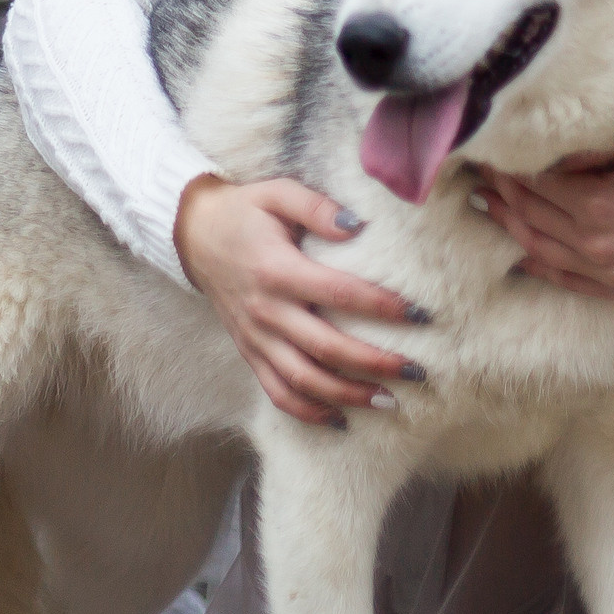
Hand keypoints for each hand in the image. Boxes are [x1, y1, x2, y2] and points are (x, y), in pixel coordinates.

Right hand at [174, 175, 425, 426]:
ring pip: (303, 380)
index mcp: (277, 270)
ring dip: (347, 395)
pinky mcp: (248, 352)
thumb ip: (317, 208)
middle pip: (326, 347)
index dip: (381, 306)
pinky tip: (340, 420)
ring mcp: (255, 337)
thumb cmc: (244, 211)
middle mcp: (266, 311)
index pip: (338, 294)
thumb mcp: (277, 193)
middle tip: (416, 372)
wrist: (192, 234)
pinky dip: (307, 411)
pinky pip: (276, 391)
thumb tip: (359, 225)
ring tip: (389, 402)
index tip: (421, 314)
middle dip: (374, 364)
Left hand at [475, 132, 613, 303]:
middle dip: (502, 193)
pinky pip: (564, 279)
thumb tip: (546, 149)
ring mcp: (607, 274)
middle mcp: (596, 246)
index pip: (535, 184)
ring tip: (487, 205)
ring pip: (539, 249)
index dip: (508, 168)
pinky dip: (536, 262)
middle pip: (532, 215)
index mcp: (600, 204)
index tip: (488, 153)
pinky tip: (519, 247)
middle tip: (480, 174)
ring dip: (509, 225)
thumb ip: (592, 149)